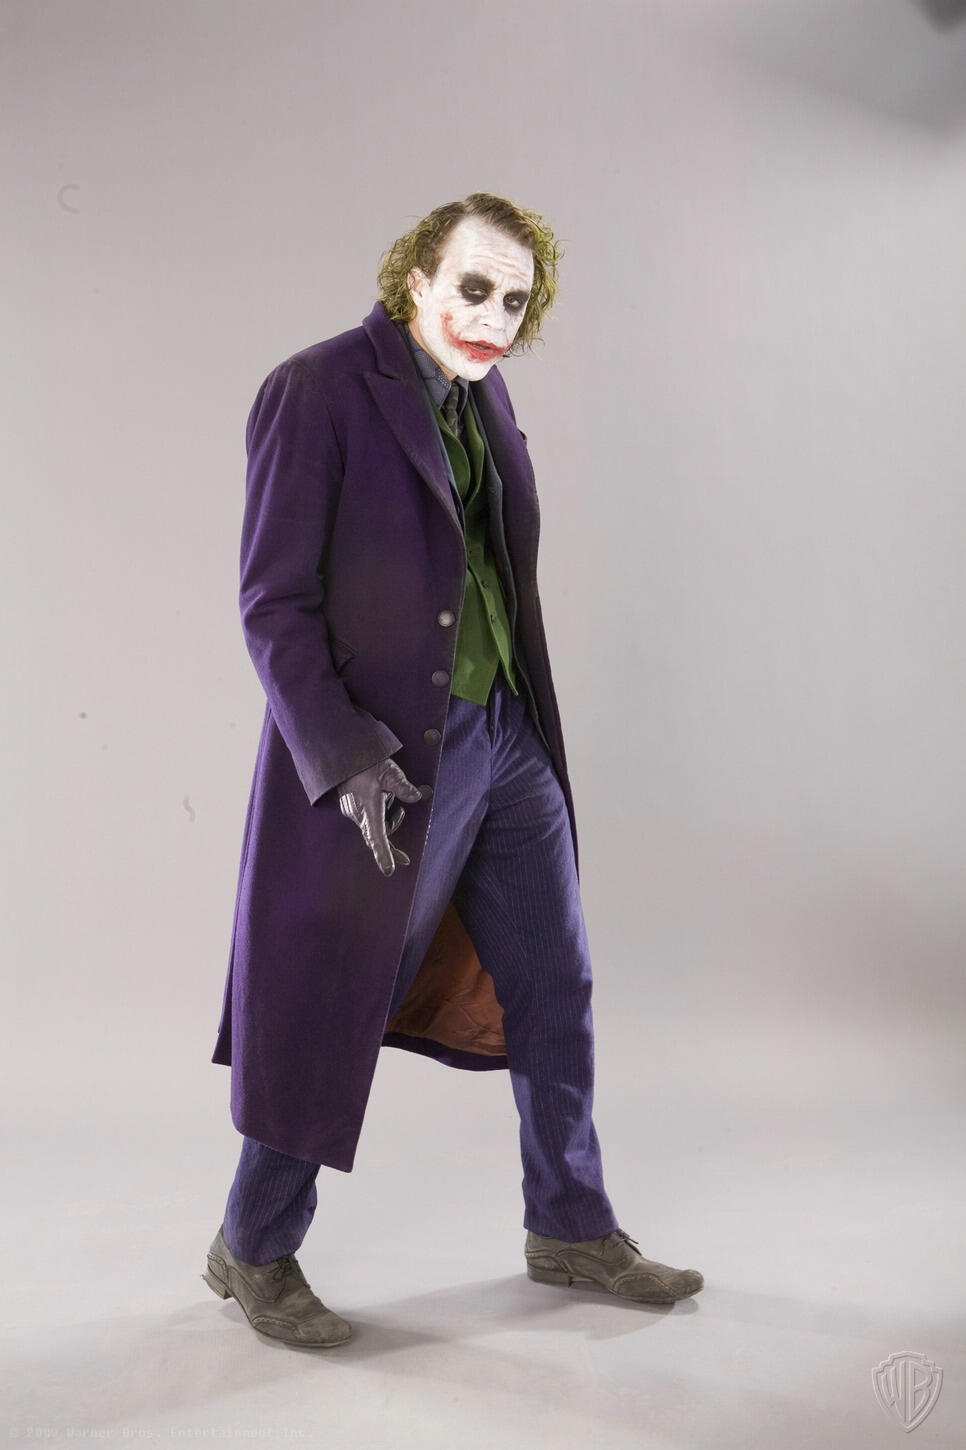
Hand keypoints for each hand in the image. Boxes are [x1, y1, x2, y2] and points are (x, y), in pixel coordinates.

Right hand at [337, 757, 429, 875]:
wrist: (342, 754)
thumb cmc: (365, 762)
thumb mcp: (388, 772)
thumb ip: (402, 786)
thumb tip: (416, 798)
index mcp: (368, 809)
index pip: (376, 837)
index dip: (383, 854)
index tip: (389, 870)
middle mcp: (358, 814)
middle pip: (374, 838)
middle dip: (389, 849)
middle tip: (405, 859)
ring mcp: (353, 811)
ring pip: (372, 826)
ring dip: (388, 824)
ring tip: (400, 810)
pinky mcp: (351, 806)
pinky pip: (367, 818)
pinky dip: (380, 816)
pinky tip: (387, 801)